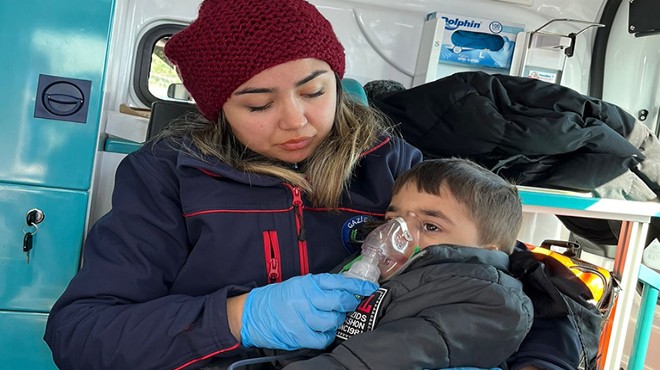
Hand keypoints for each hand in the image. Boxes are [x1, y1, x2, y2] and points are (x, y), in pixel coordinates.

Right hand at [241, 273, 376, 349]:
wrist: (252, 313)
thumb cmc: (278, 299)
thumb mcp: (298, 285)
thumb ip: (320, 287)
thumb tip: (345, 290)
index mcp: (307, 282)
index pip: (338, 281)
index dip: (357, 285)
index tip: (370, 288)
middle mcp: (306, 297)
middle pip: (339, 301)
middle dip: (349, 304)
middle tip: (349, 306)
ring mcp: (302, 316)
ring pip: (333, 321)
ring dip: (336, 321)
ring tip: (330, 319)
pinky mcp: (298, 333)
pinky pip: (323, 338)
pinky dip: (326, 336)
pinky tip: (322, 332)